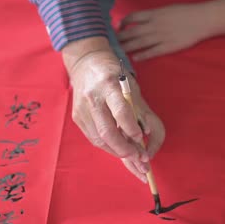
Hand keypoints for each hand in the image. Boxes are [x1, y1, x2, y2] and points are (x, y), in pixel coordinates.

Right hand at [63, 38, 164, 179]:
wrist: (86, 64)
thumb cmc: (115, 75)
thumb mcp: (131, 85)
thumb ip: (139, 108)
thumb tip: (147, 135)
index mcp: (109, 85)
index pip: (120, 111)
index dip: (131, 128)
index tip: (141, 138)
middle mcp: (92, 97)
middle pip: (107, 131)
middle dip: (124, 149)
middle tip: (139, 158)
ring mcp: (82, 109)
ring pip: (99, 139)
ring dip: (117, 152)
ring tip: (133, 158)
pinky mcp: (77, 117)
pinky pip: (93, 138)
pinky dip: (108, 146)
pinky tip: (119, 149)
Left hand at [118, 4, 209, 60]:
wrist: (201, 19)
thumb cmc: (185, 11)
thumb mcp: (166, 8)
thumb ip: (153, 14)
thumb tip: (141, 19)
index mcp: (153, 14)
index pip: (132, 17)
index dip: (123, 22)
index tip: (118, 26)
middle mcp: (154, 25)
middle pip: (132, 32)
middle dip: (120, 37)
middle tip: (111, 42)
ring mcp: (160, 37)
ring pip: (139, 43)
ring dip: (127, 47)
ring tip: (118, 51)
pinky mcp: (167, 47)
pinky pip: (151, 52)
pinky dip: (142, 55)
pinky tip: (135, 58)